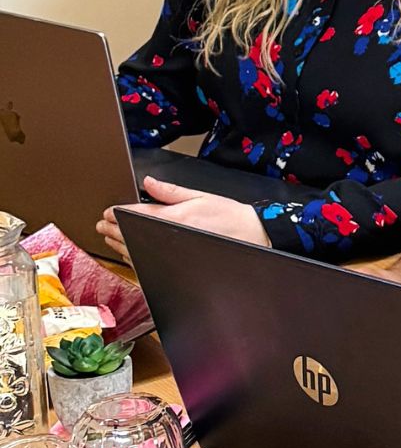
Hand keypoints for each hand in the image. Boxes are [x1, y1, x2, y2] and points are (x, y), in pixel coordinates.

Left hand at [97, 177, 268, 257]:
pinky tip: (129, 254)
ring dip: (120, 245)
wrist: (251, 236)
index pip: (136, 216)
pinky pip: (148, 264)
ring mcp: (171, 254)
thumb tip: (148, 182)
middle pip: (131, 235)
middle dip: (113, 230)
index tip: (107, 213)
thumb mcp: (200, 196)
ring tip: (110, 238)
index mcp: (174, 218)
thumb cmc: (229, 217)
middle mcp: (169, 238)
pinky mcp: (176, 265)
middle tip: (102, 225)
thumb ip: (170, 191)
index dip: (118, 214)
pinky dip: (135, 258)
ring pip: (136, 251)